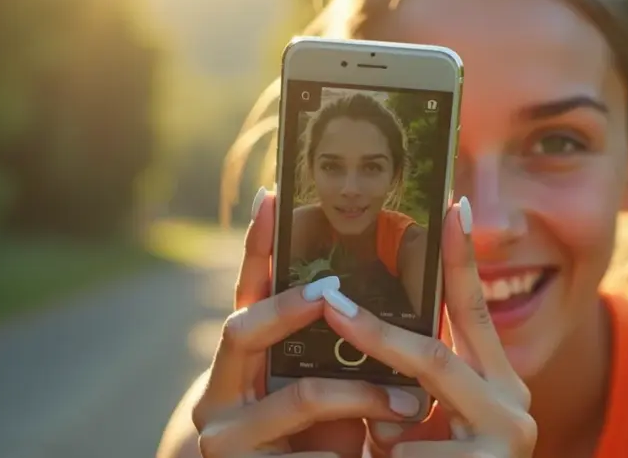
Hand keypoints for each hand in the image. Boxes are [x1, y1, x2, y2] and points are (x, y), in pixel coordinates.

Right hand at [191, 188, 422, 457]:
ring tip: (410, 404)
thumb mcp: (327, 390)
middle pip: (243, 328)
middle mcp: (216, 394)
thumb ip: (335, 348)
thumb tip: (379, 286)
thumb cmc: (320, 439)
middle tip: (334, 294)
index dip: (254, 245)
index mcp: (238, 365)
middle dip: (294, 307)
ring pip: (301, 395)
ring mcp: (223, 436)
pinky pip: (313, 456)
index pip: (245, 294)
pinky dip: (350, 452)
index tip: (271, 195)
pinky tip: (373, 456)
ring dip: (363, 397)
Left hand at [323, 197, 536, 457]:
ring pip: (414, 410)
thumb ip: (406, 386)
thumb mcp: (416, 426)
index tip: (450, 201)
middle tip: (327, 302)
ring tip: (369, 447)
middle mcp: (514, 407)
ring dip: (378, 427)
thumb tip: (355, 331)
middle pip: (434, 352)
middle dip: (374, 332)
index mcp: (497, 385)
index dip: (461, 257)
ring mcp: (507, 441)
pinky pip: (406, 457)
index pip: (471, 310)